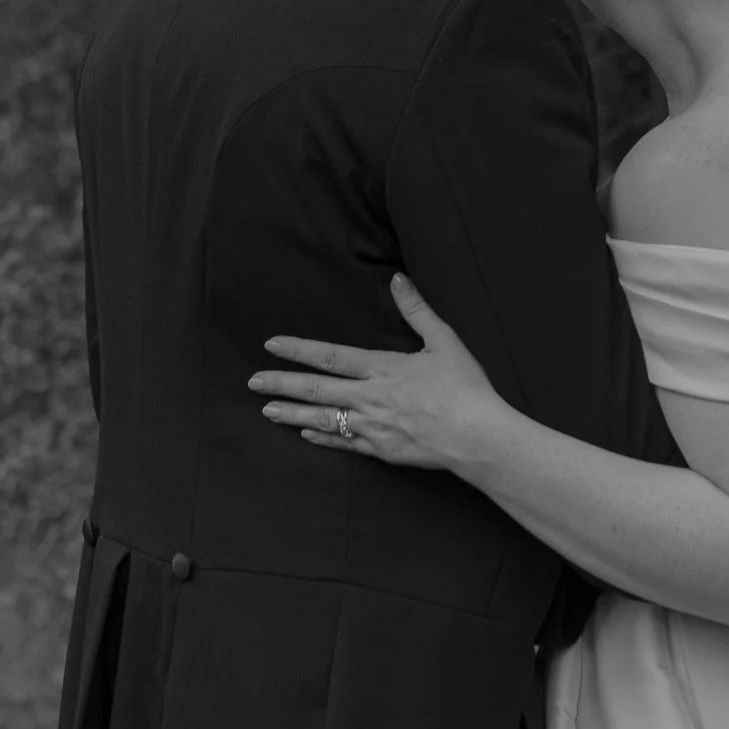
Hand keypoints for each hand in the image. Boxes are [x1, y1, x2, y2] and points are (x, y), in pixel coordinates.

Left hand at [252, 277, 511, 473]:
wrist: (476, 436)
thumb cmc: (464, 387)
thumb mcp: (443, 341)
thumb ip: (417, 310)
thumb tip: (397, 278)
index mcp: (382, 368)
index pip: (330, 356)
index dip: (299, 349)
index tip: (272, 345)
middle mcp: (369, 397)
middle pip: (316, 389)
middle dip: (282, 384)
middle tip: (252, 382)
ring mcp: (372, 426)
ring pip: (322, 418)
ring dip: (292, 413)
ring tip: (266, 410)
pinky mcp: (381, 450)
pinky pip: (344, 443)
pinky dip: (322, 437)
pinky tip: (305, 434)